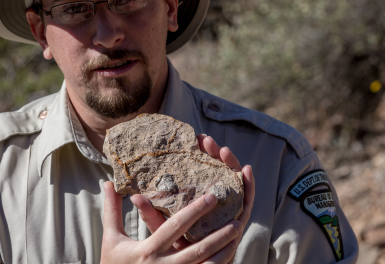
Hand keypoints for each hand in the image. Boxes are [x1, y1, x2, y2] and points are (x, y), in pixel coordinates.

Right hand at [102, 181, 242, 263]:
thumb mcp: (110, 239)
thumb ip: (112, 210)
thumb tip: (107, 182)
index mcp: (148, 250)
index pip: (175, 227)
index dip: (195, 211)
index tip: (212, 197)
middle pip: (198, 250)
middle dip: (219, 235)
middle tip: (236, 220)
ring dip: (224, 252)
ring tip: (236, 235)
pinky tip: (229, 255)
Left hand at [130, 135, 255, 262]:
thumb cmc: (174, 248)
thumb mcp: (162, 229)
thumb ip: (152, 215)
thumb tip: (135, 197)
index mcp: (194, 199)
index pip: (197, 171)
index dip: (196, 153)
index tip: (192, 137)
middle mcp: (212, 201)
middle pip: (215, 172)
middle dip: (212, 154)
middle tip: (205, 140)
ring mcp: (227, 209)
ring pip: (231, 182)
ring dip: (230, 164)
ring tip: (223, 150)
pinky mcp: (238, 222)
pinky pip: (246, 202)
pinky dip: (249, 185)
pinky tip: (247, 170)